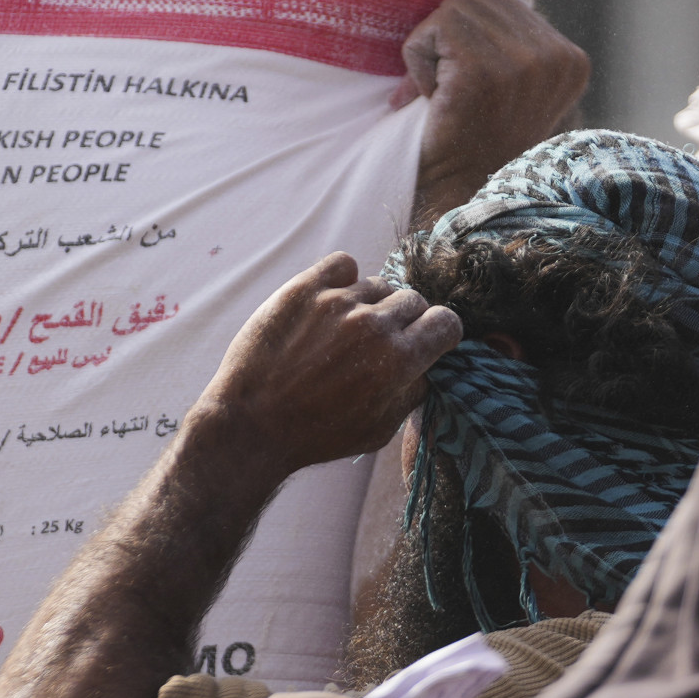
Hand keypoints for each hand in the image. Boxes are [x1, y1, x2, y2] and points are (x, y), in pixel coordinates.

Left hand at [193, 256, 461, 476]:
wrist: (251, 424)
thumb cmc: (316, 434)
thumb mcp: (380, 430)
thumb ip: (413, 392)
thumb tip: (429, 363)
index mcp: (399, 361)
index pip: (447, 322)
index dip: (438, 334)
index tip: (424, 341)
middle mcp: (373, 325)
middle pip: (413, 301)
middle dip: (404, 322)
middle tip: (377, 343)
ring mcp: (337, 303)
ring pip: (377, 284)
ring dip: (370, 304)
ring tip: (344, 331)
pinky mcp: (303, 289)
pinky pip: (343, 263)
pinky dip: (343, 277)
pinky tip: (332, 301)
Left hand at [399, 0, 589, 225]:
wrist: (458, 194)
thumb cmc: (472, 140)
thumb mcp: (508, 84)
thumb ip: (504, 40)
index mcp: (570, 59)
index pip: (502, 2)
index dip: (469, 37)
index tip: (469, 85)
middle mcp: (557, 57)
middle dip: (449, 39)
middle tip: (449, 89)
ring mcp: (525, 63)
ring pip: (452, 9)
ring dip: (432, 50)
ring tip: (444, 93)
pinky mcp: (485, 72)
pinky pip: (433, 31)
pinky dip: (417, 61)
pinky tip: (433, 97)